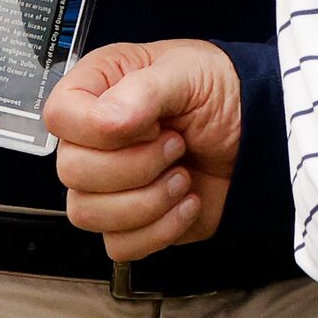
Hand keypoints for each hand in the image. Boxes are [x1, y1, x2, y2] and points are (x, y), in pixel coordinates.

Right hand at [48, 39, 244, 259]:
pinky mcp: (132, 221)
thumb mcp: (187, 73)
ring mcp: (110, 183)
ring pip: (87, 213)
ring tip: (182, 176)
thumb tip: (108, 120)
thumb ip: (144, 90)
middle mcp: (95, 137)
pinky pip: (119, 245)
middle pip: (71, 171)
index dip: (96, 128)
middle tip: (175, 146)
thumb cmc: (222, 92)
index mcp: (98, 88)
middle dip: (134, 166)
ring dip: (146, 201)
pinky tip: (186, 201)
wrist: (259, 136)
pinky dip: (159, 229)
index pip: (59, 115)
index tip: (147, 124)